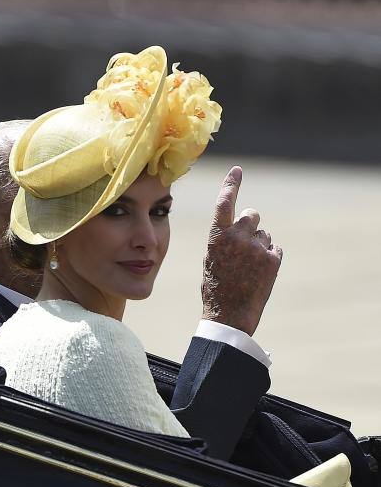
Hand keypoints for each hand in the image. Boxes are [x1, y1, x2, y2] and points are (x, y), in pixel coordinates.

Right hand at [201, 166, 281, 335]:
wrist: (229, 315)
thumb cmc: (216, 289)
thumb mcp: (211, 260)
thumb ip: (224, 239)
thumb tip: (240, 227)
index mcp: (217, 236)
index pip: (225, 202)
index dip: (231, 184)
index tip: (237, 171)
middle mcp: (238, 237)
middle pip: (251, 215)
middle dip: (250, 224)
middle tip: (245, 244)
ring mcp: (257, 248)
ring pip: (263, 235)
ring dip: (258, 247)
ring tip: (247, 270)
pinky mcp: (273, 259)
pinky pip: (274, 249)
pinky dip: (268, 259)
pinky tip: (258, 276)